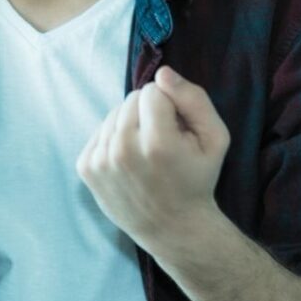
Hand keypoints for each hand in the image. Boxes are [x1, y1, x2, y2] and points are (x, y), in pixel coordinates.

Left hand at [75, 66, 228, 251]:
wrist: (172, 228)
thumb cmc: (197, 178)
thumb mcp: (215, 138)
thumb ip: (194, 98)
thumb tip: (162, 73)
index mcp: (157, 143)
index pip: (153, 90)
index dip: (168, 104)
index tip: (176, 129)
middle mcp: (123, 151)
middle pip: (131, 99)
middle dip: (148, 113)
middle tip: (162, 142)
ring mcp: (100, 161)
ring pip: (114, 113)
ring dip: (130, 125)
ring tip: (145, 152)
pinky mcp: (85, 167)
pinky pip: (100, 131)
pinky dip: (114, 139)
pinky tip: (129, 161)